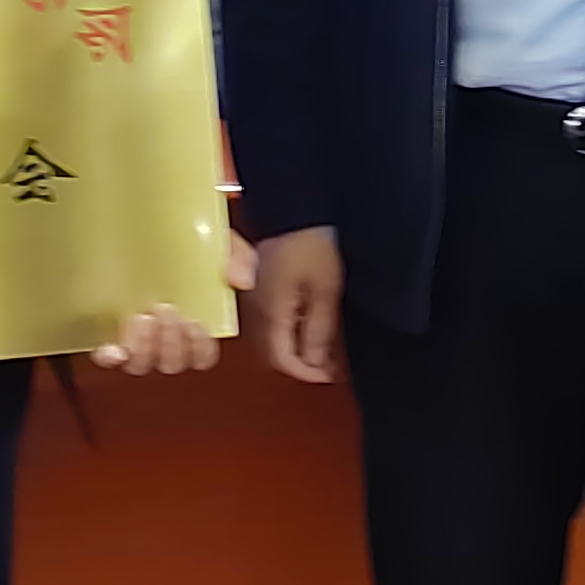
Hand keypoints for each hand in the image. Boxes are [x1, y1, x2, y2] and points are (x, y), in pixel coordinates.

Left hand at [90, 233, 255, 374]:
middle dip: (170, 343)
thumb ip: (237, 258)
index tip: (195, 322)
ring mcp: (138, 336)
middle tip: (166, 309)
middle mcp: (168, 338)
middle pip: (171, 363)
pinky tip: (111, 348)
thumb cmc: (198, 246)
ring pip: (141, 363)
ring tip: (142, 317)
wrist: (162, 225)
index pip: (202, 355)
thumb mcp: (224, 245)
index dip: (199, 347)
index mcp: (198, 325)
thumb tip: (238, 278)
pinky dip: (109, 357)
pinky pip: (109, 356)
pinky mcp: (110, 327)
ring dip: (143, 348)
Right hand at [246, 225, 343, 384]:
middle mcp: (256, 312)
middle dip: (301, 364)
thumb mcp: (324, 289)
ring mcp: (254, 299)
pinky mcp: (258, 288)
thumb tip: (316, 362)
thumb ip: (319, 329)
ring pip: (272, 339)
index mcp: (271, 315)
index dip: (306, 373)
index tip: (329, 376)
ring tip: (323, 348)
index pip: (282, 360)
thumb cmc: (309, 244)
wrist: (291, 208)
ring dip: (296, 348)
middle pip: (274, 354)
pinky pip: (271, 321)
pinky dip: (290, 331)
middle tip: (329, 366)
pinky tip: (308, 324)